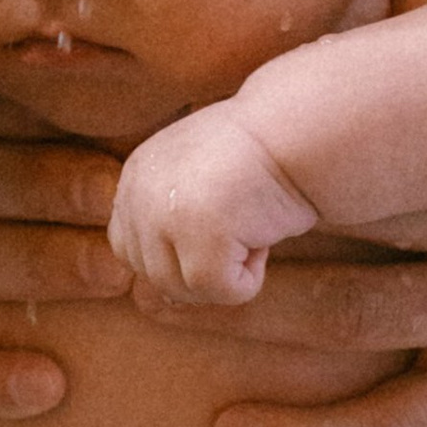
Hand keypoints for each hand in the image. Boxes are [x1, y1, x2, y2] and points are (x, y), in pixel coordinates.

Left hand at [109, 105, 317, 305]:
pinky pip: (219, 291)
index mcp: (135, 177)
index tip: (216, 226)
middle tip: (239, 225)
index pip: (128, 249)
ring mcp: (165, 213)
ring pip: (182, 290)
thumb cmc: (260, 157)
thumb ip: (168, 221)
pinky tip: (262, 236)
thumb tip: (164, 296)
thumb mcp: (195, 180)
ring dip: (227, 272)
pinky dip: (249, 279)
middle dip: (202, 267)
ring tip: (249, 226)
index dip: (176, 254)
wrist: (298, 130)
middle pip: (153, 276)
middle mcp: (139, 194)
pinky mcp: (199, 232)